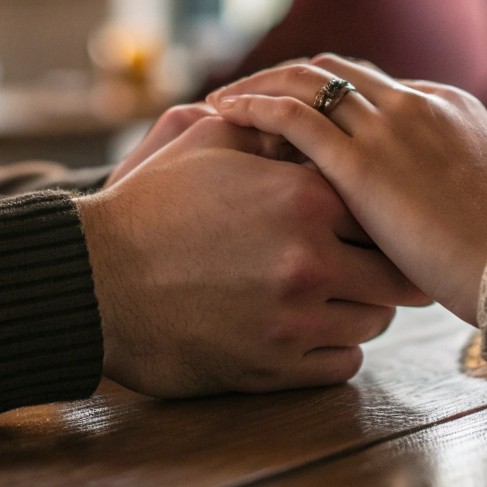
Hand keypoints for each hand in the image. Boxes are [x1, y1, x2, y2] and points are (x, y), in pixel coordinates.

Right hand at [76, 116, 428, 397]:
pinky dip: (334, 349)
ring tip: (331, 295)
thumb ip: (273, 126)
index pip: (381, 206)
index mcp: (305, 198)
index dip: (378, 212)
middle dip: (384, 266)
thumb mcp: (207, 141)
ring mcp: (297, 321)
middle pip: (393, 272)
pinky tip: (308, 329)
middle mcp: (312, 260)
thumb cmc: (149, 206)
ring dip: (359, 308)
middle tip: (371, 264)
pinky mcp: (277, 369)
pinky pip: (343, 363)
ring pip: (374, 321)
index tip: (373, 217)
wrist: (93, 282)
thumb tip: (317, 117)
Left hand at [209, 56, 486, 324]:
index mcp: (449, 106)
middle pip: (336, 70)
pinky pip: (293, 117)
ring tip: (223, 100)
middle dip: (288, 77)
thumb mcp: (481, 203)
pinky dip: (255, 106)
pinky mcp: (363, 162)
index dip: (329, 94)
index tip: (297, 110)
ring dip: (260, 84)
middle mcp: (417, 104)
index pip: (374, 85)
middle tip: (249, 93)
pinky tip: (225, 112)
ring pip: (307, 82)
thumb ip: (448, 188)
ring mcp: (391, 128)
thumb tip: (425, 210)